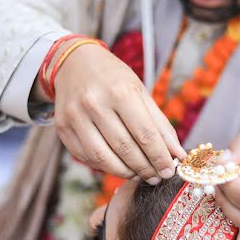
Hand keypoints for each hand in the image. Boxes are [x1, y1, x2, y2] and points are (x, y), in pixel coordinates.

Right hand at [47, 43, 185, 180]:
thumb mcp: (140, 92)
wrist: (74, 63)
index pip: (145, 133)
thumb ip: (160, 124)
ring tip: (139, 174)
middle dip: (144, 168)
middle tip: (156, 176)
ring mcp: (75, 116)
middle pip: (125, 148)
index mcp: (120, 91)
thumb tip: (177, 153)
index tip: (169, 171)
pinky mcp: (62, 128)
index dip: (159, 156)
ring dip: (125, 172)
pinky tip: (118, 166)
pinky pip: (86, 157)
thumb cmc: (113, 78)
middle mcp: (95, 103)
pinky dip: (104, 167)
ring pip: (103, 158)